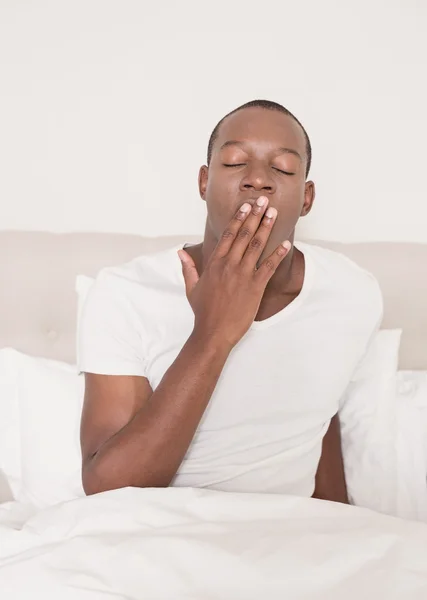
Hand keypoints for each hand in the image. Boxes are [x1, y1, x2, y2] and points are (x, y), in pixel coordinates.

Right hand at [178, 196, 291, 348]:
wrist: (213, 332)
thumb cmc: (203, 311)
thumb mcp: (192, 287)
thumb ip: (188, 267)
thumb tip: (181, 252)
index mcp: (215, 264)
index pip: (228, 235)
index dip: (238, 218)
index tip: (246, 205)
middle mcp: (229, 266)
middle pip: (244, 234)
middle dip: (255, 216)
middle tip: (264, 201)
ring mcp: (242, 275)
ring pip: (256, 246)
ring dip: (266, 228)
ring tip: (274, 213)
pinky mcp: (255, 287)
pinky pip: (268, 267)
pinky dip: (277, 254)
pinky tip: (286, 243)